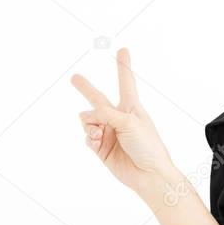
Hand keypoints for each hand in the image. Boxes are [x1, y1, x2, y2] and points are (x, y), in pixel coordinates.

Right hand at [71, 48, 174, 195]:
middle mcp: (118, 118)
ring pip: (88, 121)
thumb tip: (84, 114)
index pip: (125, 82)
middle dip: (86, 88)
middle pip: (98, 99)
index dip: (123, 66)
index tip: (123, 50)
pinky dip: (90, 137)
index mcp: (132, 107)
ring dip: (90, 124)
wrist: (148, 174)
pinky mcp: (101, 148)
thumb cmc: (147, 145)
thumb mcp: (129, 122)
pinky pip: (88, 137)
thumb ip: (106, 114)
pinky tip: (97, 140)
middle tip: (74, 77)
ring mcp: (109, 133)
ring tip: (99, 132)